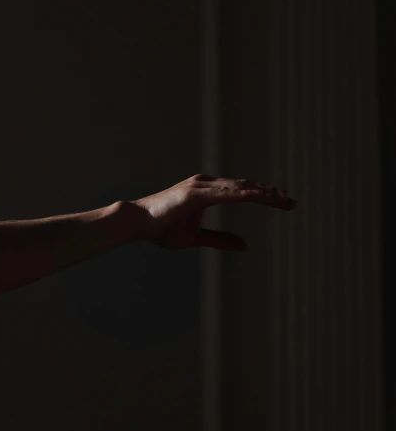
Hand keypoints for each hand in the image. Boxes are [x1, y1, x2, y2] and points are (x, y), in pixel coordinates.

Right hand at [128, 173, 295, 250]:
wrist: (137, 223)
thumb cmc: (162, 228)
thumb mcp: (197, 238)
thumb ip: (220, 240)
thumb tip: (245, 245)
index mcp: (208, 192)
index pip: (242, 192)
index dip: (264, 197)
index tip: (283, 203)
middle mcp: (207, 185)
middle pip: (245, 187)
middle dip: (269, 194)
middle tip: (291, 202)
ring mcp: (201, 187)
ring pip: (238, 188)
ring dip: (261, 193)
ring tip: (281, 199)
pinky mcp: (194, 194)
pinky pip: (224, 193)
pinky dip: (243, 193)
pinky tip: (258, 197)